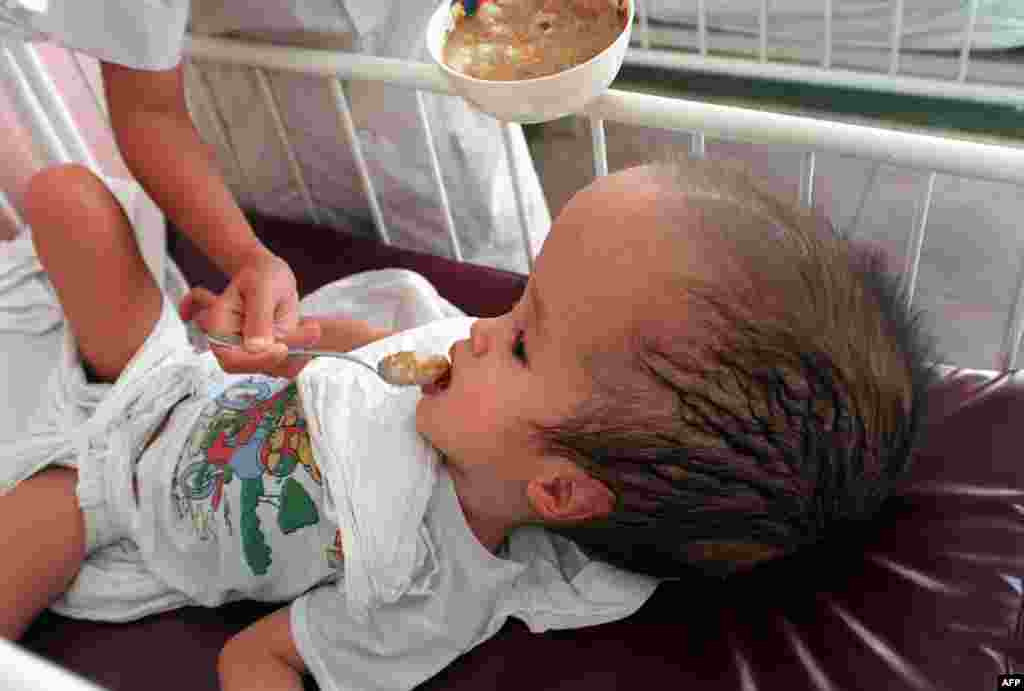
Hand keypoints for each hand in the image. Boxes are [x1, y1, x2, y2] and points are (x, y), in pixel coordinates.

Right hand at [181, 285, 320, 378]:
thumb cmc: (261, 276)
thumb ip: (259, 317)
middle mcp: (233, 345)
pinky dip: (303, 352)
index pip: (232, 360)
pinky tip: (308, 331)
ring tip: (310, 326)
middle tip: (310, 332)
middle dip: (286, 355)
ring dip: (299, 351)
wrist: (271, 276)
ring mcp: (252, 352)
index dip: (257, 360)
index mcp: (220, 328)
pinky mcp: (270, 354)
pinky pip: (289, 365)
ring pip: (277, 369)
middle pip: (257, 368)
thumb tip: (256, 348)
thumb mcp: (261, 288)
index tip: (283, 348)